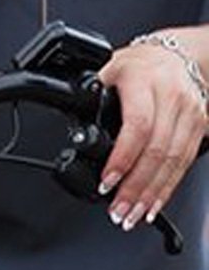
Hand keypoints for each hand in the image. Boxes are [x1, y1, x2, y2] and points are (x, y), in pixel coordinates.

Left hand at [97, 38, 207, 231]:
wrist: (176, 53)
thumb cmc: (136, 67)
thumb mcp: (106, 72)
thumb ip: (90, 100)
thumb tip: (74, 135)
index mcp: (142, 79)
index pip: (137, 125)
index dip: (122, 158)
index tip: (107, 182)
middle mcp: (171, 94)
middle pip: (157, 149)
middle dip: (135, 187)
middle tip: (117, 210)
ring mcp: (190, 110)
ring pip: (173, 159)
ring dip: (151, 194)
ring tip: (132, 216)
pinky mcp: (200, 124)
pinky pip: (185, 161)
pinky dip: (168, 187)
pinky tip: (153, 205)